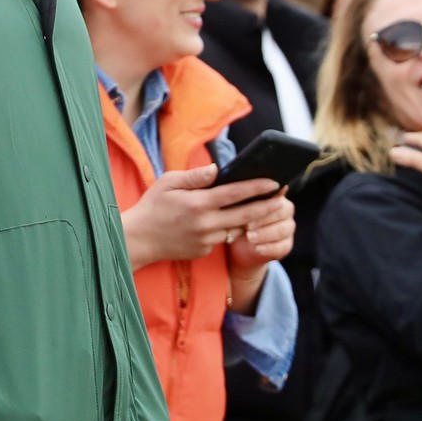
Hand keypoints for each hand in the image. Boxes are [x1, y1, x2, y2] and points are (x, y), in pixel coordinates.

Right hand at [121, 168, 284, 267]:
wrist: (139, 239)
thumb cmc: (153, 206)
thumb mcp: (168, 183)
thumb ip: (195, 176)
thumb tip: (217, 169)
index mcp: (198, 204)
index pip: (236, 194)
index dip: (257, 187)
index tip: (274, 182)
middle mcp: (206, 224)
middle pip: (246, 216)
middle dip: (267, 206)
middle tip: (282, 199)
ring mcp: (206, 240)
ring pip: (236, 229)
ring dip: (250, 220)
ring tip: (263, 209)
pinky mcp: (204, 252)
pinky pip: (222, 239)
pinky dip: (227, 229)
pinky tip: (228, 221)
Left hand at [225, 192, 294, 312]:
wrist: (239, 244)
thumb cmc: (233, 216)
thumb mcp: (231, 203)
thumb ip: (230, 190)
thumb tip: (214, 172)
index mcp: (274, 194)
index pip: (275, 194)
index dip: (262, 202)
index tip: (245, 208)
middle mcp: (285, 209)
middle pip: (281, 211)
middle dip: (263, 219)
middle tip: (246, 226)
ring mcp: (287, 227)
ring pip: (282, 230)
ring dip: (265, 234)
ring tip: (249, 237)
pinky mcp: (286, 244)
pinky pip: (282, 247)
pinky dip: (269, 248)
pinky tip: (257, 248)